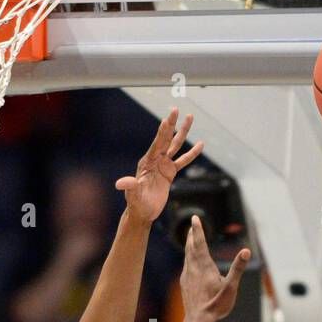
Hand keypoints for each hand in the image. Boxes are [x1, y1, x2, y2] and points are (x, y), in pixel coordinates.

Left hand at [115, 109, 202, 225]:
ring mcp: (163, 165)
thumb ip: (129, 187)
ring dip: (182, 132)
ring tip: (190, 117)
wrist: (143, 212)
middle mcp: (155, 160)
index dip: (163, 132)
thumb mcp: (133, 195)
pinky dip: (192, 153)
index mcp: (147, 162)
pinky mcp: (170, 172)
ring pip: (175, 145)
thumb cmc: (136, 204)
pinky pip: (183, 160)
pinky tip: (200, 144)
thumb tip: (120, 183)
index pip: (157, 144)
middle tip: (176, 109)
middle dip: (172, 124)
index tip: (167, 119)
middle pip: (166, 139)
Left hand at [179, 216, 250, 321]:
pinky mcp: (185, 283)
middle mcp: (193, 268)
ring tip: (190, 237)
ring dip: (189, 244)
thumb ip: (238, 268)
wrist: (198, 320)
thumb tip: (246, 251)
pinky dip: (188, 257)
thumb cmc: (216, 305)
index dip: (198, 229)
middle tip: (193, 225)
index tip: (195, 218)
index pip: (200, 243)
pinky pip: (186, 265)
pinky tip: (189, 260)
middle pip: (191, 247)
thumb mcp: (231, 287)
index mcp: (205, 267)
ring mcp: (187, 276)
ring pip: (187, 255)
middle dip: (192, 234)